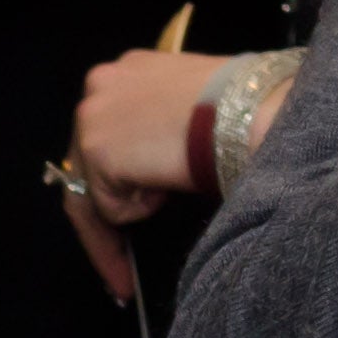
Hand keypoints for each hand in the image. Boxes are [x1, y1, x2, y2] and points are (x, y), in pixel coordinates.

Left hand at [57, 48, 227, 298]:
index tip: (126, 214)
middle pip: (89, 165)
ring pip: (97, 190)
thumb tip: (158, 159)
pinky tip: (169, 186)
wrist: (248, 111)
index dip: (118, 178)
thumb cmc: (240, 109)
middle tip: (121, 267)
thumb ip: (162, 124)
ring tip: (169, 206)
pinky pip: (110, 207)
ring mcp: (92, 117)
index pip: (109, 133)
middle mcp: (99, 85)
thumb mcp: (191, 104)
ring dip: (132, 209)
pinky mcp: (96, 150)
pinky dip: (140, 208)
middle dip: (106, 214)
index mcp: (128, 70)